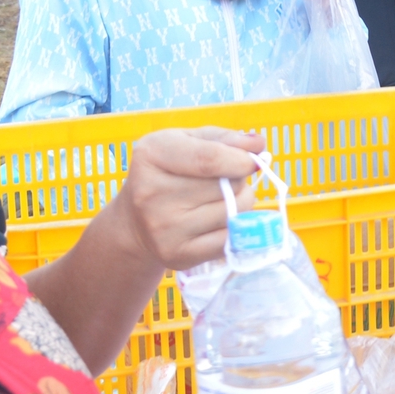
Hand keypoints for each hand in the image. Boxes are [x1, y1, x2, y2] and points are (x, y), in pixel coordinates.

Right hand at [115, 127, 267, 273]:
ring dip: (240, 203)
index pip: (210, 159)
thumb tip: (258, 144)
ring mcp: (163, 228)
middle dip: (240, 179)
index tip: (254, 160)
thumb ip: (224, 139)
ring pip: (233, 212)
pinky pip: (229, 239)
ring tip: (221, 198)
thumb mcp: (188, 142)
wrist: (136, 222)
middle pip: (227, 185)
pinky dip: (234, 228)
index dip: (242, 160)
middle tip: (227, 180)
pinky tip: (217, 220)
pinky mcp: (177, 255)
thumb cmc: (169, 172)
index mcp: (152, 155)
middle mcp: (151, 193)